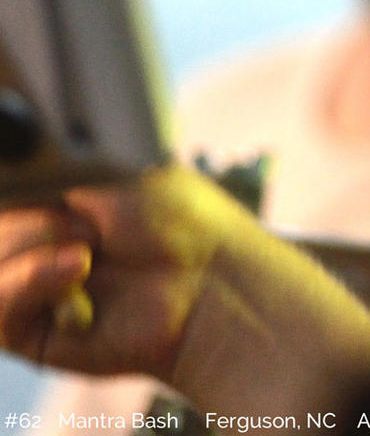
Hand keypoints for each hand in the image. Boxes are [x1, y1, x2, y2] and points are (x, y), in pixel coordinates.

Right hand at [0, 164, 225, 381]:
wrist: (210, 282)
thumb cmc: (181, 224)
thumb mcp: (120, 174)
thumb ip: (58, 173)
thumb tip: (12, 173)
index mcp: (62, 207)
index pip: (12, 196)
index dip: (18, 192)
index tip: (33, 181)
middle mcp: (43, 248)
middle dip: (37, 219)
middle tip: (91, 226)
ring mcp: (35, 292)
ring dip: (36, 247)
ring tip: (88, 254)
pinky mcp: (32, 335)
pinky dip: (30, 281)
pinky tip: (76, 272)